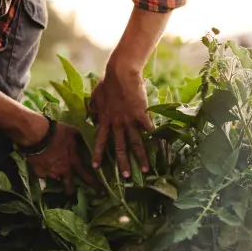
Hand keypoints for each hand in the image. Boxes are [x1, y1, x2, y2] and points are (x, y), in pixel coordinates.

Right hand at [24, 121, 95, 195]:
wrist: (37, 135)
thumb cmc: (57, 132)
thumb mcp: (72, 132)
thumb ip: (79, 138)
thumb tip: (86, 137)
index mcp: (73, 161)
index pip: (87, 176)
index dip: (95, 185)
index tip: (101, 193)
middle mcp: (63, 171)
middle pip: (69, 186)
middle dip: (70, 191)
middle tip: (70, 192)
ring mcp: (51, 173)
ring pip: (54, 179)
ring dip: (54, 175)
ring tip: (50, 168)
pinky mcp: (39, 173)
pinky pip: (43, 174)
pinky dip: (43, 170)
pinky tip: (41, 163)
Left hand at [89, 63, 154, 178]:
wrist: (121, 73)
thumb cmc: (107, 83)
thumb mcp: (95, 97)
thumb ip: (93, 108)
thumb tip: (91, 116)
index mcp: (105, 120)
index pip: (100, 141)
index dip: (98, 154)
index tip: (96, 166)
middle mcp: (117, 123)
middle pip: (119, 147)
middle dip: (122, 163)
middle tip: (126, 176)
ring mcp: (129, 120)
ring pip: (135, 143)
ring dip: (140, 157)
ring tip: (145, 169)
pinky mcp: (141, 114)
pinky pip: (148, 129)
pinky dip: (154, 138)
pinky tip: (160, 148)